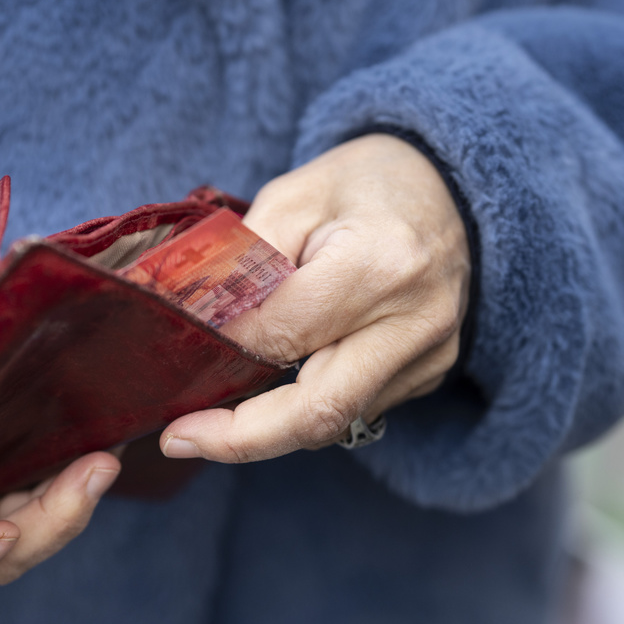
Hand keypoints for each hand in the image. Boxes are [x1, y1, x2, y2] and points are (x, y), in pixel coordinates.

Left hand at [161, 133, 469, 460]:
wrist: (450, 189)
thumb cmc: (365, 184)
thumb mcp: (293, 196)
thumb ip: (245, 259)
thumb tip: (192, 319)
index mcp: (380, 266)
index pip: (284, 335)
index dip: (223, 353)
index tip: (173, 363)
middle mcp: (415, 322)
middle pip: (318, 412)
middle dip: (241, 438)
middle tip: (179, 439)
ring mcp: (430, 356)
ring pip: (335, 421)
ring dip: (270, 424)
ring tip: (217, 408)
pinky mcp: (430, 373)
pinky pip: (357, 407)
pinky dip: (307, 405)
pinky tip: (276, 386)